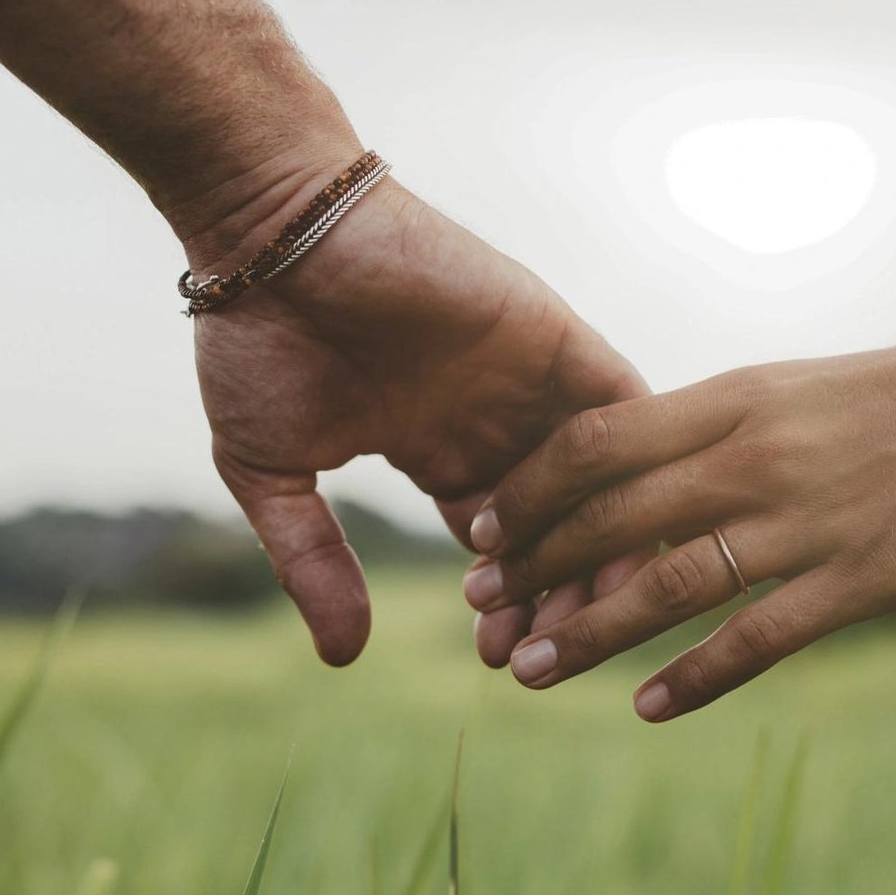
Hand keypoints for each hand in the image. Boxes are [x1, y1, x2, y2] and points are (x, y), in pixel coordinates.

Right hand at [186, 151, 645, 664]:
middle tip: (552, 654)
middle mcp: (495, 420)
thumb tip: (345, 659)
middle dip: (558, 595)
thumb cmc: (258, 338)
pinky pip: (621, 405)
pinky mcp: (554, 335)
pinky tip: (637, 529)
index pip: (500, 547)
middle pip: (559, 525)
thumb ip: (312, 559)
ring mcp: (529, 378)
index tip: (503, 661)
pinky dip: (634, 463)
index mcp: (437, 449)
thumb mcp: (272, 471)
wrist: (271, 233)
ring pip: (599, 478)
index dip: (508, 605)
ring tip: (590, 614)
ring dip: (602, 545)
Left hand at [463, 326, 895, 720]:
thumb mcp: (785, 384)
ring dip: (591, 632)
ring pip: (668, 586)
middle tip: (480, 608)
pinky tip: (648, 708)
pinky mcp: (859, 579)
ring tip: (533, 668)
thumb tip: (626, 466)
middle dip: (532, 566)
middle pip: (611, 518)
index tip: (482, 526)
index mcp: (730, 397)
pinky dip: (696, 679)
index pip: (594, 443)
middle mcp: (753, 457)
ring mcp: (805, 521)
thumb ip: (708, 425)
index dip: (525, 491)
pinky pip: (758, 639)